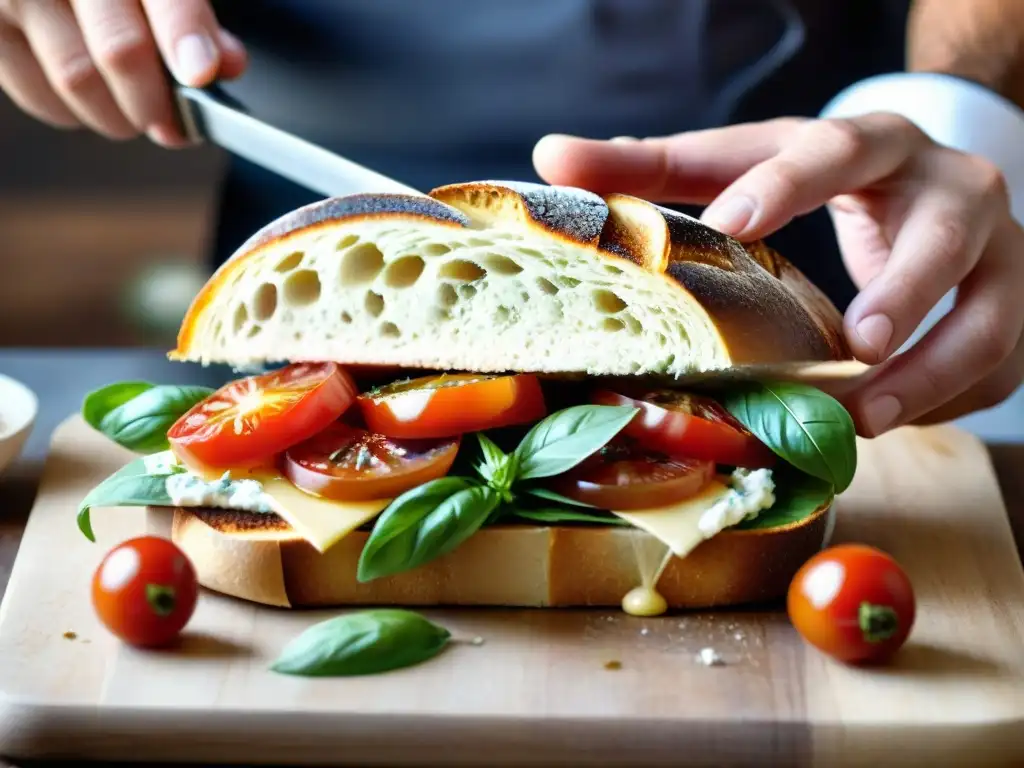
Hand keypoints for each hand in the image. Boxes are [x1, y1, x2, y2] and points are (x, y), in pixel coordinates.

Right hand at [0, 0, 246, 145]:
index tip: (201, 73)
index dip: (184, 34)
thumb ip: (189, 13)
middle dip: (158, 101)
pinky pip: (38, 95)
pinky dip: (75, 112)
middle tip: (175, 124)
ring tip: (135, 111)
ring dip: (119, 116)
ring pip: (77, 82)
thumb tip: (225, 63)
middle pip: (119, 50)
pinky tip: (92, 98)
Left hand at [533, 115, 1023, 436]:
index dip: (788, 183)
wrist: (925, 183)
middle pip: (946, 230)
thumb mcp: (744, 164)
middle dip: (903, 291)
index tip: (736, 221)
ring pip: (991, 312)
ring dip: (933, 371)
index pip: (834, 149)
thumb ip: (651, 167)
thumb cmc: (819, 178)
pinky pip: (1000, 362)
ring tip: (869, 417)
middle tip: (854, 346)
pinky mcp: (1011, 305)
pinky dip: (951, 400)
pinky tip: (894, 421)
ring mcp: (996, 250)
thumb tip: (548, 157)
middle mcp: (948, 187)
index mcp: (870, 145)